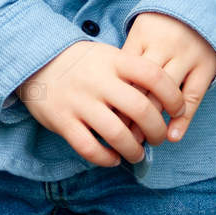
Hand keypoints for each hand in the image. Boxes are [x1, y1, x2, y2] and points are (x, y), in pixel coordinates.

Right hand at [16, 41, 186, 167]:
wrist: (37, 61)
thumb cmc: (83, 63)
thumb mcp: (108, 55)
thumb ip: (132, 72)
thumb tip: (165, 97)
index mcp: (114, 61)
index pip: (153, 76)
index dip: (172, 95)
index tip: (178, 109)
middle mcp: (99, 81)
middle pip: (140, 109)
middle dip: (156, 130)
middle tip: (158, 137)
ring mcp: (79, 101)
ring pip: (117, 134)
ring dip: (134, 149)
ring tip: (138, 153)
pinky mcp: (62, 121)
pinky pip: (89, 148)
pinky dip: (106, 158)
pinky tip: (114, 158)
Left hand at [121, 12, 215, 143]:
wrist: (205, 1)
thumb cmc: (164, 23)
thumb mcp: (143, 31)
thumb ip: (130, 56)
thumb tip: (111, 93)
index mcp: (143, 35)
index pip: (124, 72)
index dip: (115, 98)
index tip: (106, 120)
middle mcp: (165, 46)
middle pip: (142, 86)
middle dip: (131, 115)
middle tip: (122, 138)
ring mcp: (187, 56)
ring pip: (166, 94)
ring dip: (154, 121)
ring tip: (144, 141)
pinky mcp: (206, 66)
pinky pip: (193, 96)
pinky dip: (183, 119)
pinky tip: (173, 136)